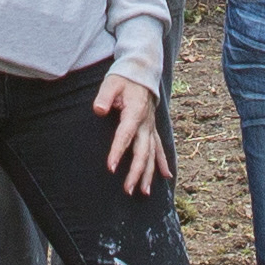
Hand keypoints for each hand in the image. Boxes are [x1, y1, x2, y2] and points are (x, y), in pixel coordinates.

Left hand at [95, 73, 173, 192]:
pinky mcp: (151, 129)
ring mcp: (151, 128)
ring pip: (152, 154)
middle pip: (142, 151)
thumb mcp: (111, 83)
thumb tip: (99, 110)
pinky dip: (162, 163)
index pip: (125, 135)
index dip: (118, 151)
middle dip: (136, 172)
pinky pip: (159, 148)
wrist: (142, 72)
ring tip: (144, 192)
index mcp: (135, 112)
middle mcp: (146, 124)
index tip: (111, 167)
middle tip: (128, 189)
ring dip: (149, 174)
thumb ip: (105, 97)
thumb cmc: (124, 78)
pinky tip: (166, 177)